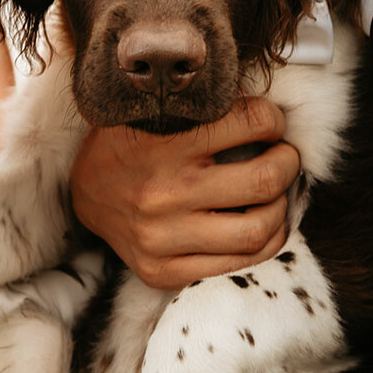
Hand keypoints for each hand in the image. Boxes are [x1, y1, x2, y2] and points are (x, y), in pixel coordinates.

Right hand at [69, 97, 299, 289]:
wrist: (83, 190)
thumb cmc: (129, 142)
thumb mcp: (156, 109)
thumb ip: (202, 105)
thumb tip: (263, 102)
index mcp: (164, 141)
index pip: (250, 123)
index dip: (273, 120)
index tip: (272, 122)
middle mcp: (165, 192)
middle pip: (264, 181)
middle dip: (288, 164)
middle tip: (286, 156)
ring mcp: (163, 237)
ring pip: (257, 230)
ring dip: (282, 207)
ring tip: (277, 192)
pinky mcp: (162, 270)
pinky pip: (237, 263)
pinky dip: (263, 242)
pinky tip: (262, 223)